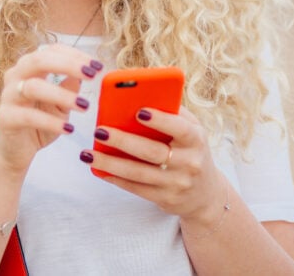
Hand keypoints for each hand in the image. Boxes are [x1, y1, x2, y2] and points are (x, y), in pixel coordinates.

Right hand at [0, 43, 101, 175]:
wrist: (15, 152)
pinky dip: (51, 122)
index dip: (74, 55)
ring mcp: (8, 96)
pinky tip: (69, 129)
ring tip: (85, 106)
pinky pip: (29, 116)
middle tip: (91, 74)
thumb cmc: (38, 124)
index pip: (51, 51)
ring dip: (62, 95)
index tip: (97, 65)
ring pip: (33, 87)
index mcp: (29, 68)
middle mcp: (15, 76)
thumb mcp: (60, 105)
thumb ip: (70, 87)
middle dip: (68, 65)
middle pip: (39, 60)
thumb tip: (88, 71)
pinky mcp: (6, 118)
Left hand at [84, 108, 226, 224]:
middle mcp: (189, 163)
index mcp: (196, 139)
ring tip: (87, 153)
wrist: (206, 194)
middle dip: (123, 140)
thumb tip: (139, 95)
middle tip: (99, 130)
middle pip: (152, 151)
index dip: (160, 120)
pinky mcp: (165, 200)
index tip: (139, 111)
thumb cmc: (190, 150)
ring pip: (138, 173)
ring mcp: (177, 184)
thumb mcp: (191, 130)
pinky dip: (115, 178)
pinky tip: (98, 168)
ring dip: (110, 162)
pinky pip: (136, 188)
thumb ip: (172, 113)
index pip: (179, 128)